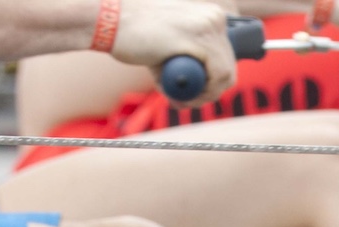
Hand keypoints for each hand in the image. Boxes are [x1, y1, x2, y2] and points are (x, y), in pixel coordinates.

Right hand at [110, 0, 236, 102]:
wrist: (109, 20)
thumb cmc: (133, 33)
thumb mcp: (168, 48)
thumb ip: (184, 64)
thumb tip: (190, 94)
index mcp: (210, 14)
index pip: (228, 54)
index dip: (217, 78)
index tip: (200, 90)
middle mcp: (214, 17)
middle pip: (229, 65)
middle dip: (212, 90)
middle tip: (189, 100)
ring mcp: (207, 26)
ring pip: (225, 74)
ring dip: (206, 95)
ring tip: (183, 100)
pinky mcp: (197, 39)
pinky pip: (216, 76)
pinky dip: (204, 93)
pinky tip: (186, 97)